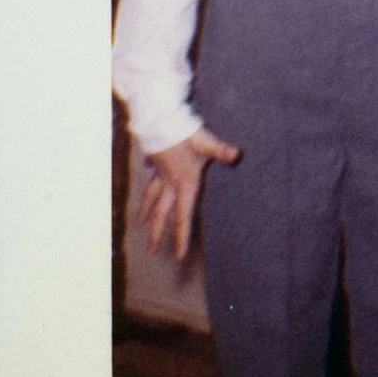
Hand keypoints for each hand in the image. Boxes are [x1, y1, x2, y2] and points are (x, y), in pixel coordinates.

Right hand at [139, 125, 240, 260]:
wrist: (159, 120)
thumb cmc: (184, 133)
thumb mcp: (206, 143)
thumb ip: (221, 150)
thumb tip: (236, 155)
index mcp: (184, 183)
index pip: (183, 216)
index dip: (181, 237)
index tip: (178, 256)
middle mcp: (169, 182)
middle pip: (162, 213)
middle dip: (157, 233)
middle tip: (152, 251)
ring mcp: (160, 173)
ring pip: (151, 198)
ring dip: (146, 213)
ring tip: (141, 225)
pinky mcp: (155, 162)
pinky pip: (150, 181)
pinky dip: (147, 188)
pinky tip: (145, 188)